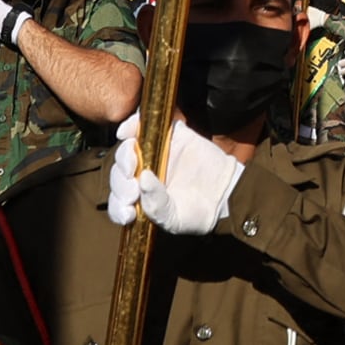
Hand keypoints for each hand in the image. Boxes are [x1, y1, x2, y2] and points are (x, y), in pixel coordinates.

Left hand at [106, 130, 247, 237]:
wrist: (226, 193)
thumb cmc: (197, 212)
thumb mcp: (174, 218)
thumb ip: (156, 205)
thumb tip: (142, 178)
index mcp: (140, 198)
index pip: (118, 199)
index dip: (118, 204)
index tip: (129, 211)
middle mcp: (142, 175)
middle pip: (119, 174)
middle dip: (121, 182)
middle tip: (133, 190)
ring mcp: (154, 154)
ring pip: (127, 150)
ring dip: (124, 156)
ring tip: (133, 165)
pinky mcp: (169, 136)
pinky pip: (144, 125)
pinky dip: (132, 125)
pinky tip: (127, 133)